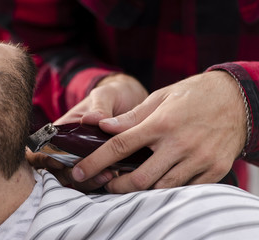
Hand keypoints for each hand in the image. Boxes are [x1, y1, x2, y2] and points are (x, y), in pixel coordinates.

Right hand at [26, 74, 147, 190]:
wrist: (132, 101)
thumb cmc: (113, 96)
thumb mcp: (106, 95)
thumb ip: (100, 106)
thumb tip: (92, 119)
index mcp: (63, 130)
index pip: (41, 148)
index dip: (43, 158)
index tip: (59, 162)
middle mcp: (70, 148)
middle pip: (57, 170)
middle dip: (70, 174)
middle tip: (89, 171)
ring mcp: (85, 159)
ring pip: (76, 179)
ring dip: (88, 181)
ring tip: (107, 175)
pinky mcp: (102, 167)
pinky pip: (95, 181)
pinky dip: (100, 183)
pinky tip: (113, 177)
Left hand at [71, 71, 246, 192]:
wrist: (238, 99)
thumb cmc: (193, 95)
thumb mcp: (160, 98)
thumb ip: (132, 117)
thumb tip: (104, 127)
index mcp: (162, 123)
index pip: (120, 146)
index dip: (96, 161)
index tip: (80, 171)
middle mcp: (180, 144)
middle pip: (140, 178)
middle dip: (116, 186)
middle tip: (106, 184)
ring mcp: (199, 159)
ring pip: (162, 188)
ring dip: (141, 190)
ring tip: (129, 183)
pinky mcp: (214, 170)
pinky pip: (185, 190)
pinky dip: (167, 189)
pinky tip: (158, 180)